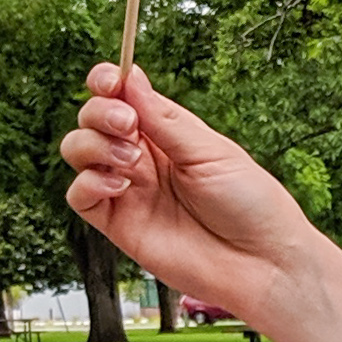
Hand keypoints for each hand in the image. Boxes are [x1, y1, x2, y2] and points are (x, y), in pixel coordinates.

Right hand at [62, 63, 310, 326]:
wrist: (262, 263)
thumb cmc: (251, 205)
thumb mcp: (210, 151)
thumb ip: (164, 119)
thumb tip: (130, 78)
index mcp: (168, 132)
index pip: (122, 97)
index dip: (107, 83)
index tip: (111, 81)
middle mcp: (144, 158)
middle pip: (92, 119)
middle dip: (100, 113)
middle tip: (129, 126)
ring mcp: (129, 190)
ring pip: (78, 151)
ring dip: (93, 145)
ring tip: (131, 160)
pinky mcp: (119, 225)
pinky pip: (80, 196)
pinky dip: (88, 183)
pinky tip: (120, 186)